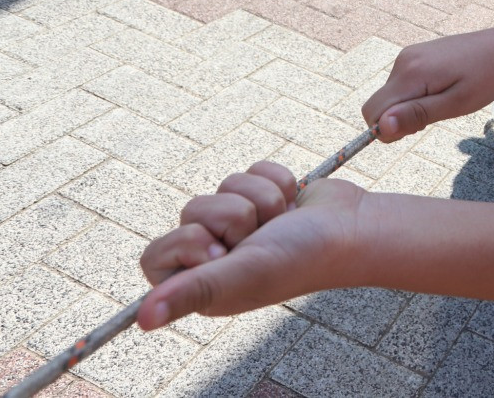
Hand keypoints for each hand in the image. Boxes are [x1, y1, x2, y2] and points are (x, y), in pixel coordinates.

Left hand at [138, 162, 364, 328]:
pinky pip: (250, 170)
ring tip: (281, 219)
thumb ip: (193, 290)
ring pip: (223, 186)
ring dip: (259, 196)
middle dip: (232, 214)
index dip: (187, 244)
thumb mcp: (242, 274)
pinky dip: (276, 181)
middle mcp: (217, 257)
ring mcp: (241, 226)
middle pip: (192, 211)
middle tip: (259, 235)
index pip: (156, 254)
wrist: (354, 227)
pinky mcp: (263, 198)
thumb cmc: (301, 258)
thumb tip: (140, 322)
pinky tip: (293, 203)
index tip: (221, 252)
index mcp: (204, 285)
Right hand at [362, 32, 493, 141]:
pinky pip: (401, 85)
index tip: (419, 128)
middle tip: (435, 116)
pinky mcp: (414, 56)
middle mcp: (403, 61)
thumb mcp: (456, 104)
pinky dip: (414, 97)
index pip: (373, 111)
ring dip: (409, 109)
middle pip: (380, 104)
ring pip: (391, 96)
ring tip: (443, 103)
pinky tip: (440, 93)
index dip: (388, 130)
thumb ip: (417, 115)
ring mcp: (408, 56)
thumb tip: (382, 127)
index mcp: (411, 73)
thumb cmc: (486, 78)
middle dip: (399, 120)